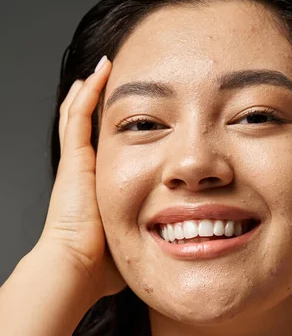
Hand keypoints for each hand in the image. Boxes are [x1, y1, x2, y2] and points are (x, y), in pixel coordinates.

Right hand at [36, 56, 126, 300]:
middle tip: (112, 79)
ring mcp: (77, 163)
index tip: (127, 114)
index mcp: (96, 187)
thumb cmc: (100, 264)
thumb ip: (147, 238)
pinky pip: (79, 118)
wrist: (77, 268)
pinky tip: (99, 73)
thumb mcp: (130, 243)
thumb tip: (172, 247)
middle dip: (100, 102)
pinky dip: (88, 94)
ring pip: (79, 115)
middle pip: (89, 125)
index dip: (113, 128)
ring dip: (92, 90)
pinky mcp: (75, 160)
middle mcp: (84, 170)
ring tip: (104, 67)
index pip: (102, 147)